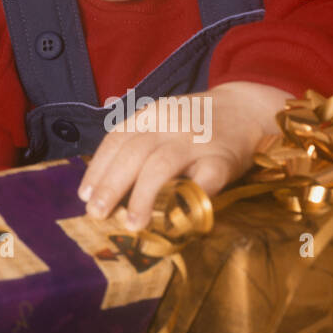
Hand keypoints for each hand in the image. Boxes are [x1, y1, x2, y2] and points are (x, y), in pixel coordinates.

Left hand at [78, 81, 289, 230]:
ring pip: (162, 165)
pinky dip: (188, 198)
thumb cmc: (196, 123)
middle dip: (111, 185)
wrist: (247, 108)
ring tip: (133, 223)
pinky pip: (204, 180)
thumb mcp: (163, 120)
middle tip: (97, 213)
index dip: (98, 169)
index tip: (85, 195)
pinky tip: (176, 218)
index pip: (116, 139)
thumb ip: (137, 144)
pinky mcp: (223, 159)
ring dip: (143, 196)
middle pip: (134, 153)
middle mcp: (170, 123)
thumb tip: (101, 189)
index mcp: (151, 115)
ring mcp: (197, 140)